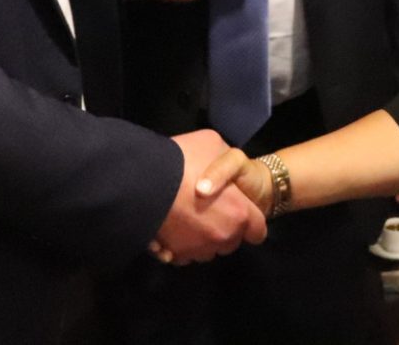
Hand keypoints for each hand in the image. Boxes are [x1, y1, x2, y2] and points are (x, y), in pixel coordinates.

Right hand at [150, 130, 266, 264]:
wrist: (141, 181)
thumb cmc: (183, 160)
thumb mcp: (213, 143)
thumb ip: (224, 161)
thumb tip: (222, 170)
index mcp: (239, 213)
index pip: (257, 231)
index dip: (251, 222)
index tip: (240, 213)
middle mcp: (222, 237)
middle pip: (231, 242)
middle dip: (224, 229)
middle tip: (209, 210)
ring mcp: (198, 249)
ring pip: (207, 250)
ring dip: (202, 238)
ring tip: (188, 217)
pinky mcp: (176, 255)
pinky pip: (184, 256)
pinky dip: (181, 246)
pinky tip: (172, 228)